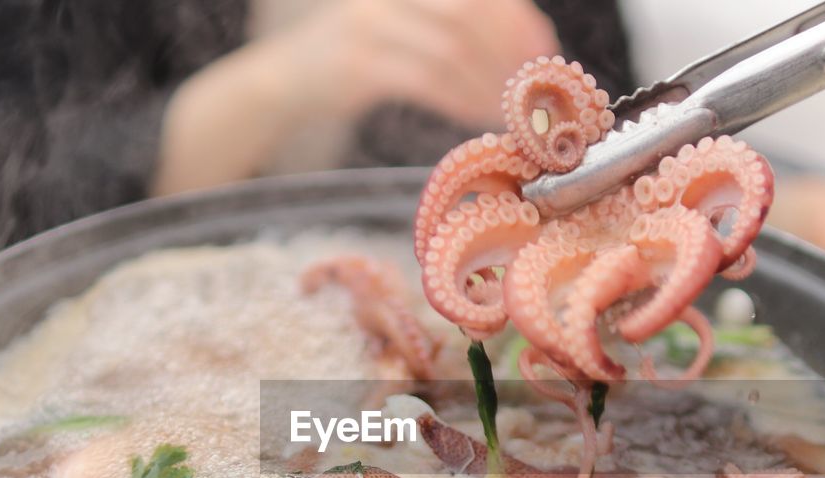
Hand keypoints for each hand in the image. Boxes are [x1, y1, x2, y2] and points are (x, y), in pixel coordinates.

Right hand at [288, 0, 560, 127]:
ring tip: (510, 109)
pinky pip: (426, 81)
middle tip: (533, 86)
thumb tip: (516, 45)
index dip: (517, 15)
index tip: (544, 47)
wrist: (280, 83)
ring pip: (450, 49)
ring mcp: (369, 28)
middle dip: (508, 50)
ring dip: (488, 82)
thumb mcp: (396, 27)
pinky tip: (477, 116)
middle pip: (468, 14)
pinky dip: (460, 99)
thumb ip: (445, 27)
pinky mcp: (357, 68)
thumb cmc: (349, 60)